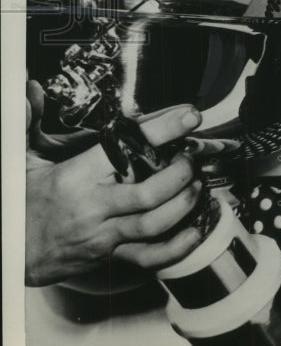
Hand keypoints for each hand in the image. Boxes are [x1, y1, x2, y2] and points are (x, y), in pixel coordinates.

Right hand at [26, 80, 203, 286]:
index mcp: (76, 178)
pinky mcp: (109, 257)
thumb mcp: (22, 160)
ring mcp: (103, 235)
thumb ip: (29, 121)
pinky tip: (195, 231)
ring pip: (154, 224)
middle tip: (192, 156)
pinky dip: (177, 247)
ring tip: (196, 185)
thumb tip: (30, 88)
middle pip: (149, 193)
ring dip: (184, 204)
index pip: (124, 149)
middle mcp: (93, 208)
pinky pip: (149, 257)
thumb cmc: (21, 203)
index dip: (162, 131)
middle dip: (181, 173)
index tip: (187, 117)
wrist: (10, 253)